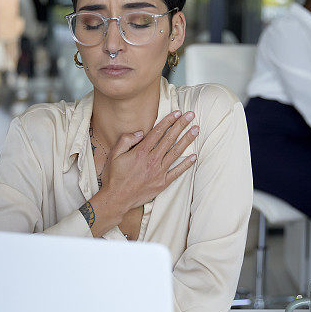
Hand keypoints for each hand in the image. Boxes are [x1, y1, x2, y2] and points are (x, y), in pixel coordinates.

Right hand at [88, 110, 198, 234]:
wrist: (116, 199)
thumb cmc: (114, 176)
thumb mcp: (114, 155)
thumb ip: (126, 140)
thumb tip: (140, 133)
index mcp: (140, 152)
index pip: (158, 132)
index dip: (168, 120)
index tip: (177, 112)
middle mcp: (152, 160)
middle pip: (169, 139)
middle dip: (181, 125)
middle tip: (191, 115)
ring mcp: (158, 172)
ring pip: (176, 152)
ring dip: (187, 140)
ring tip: (196, 129)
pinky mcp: (162, 183)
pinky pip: (177, 172)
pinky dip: (186, 164)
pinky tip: (194, 156)